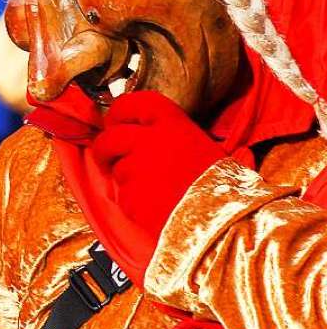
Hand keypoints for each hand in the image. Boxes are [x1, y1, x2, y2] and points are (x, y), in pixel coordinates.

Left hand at [92, 91, 223, 238]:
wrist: (223, 226)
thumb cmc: (224, 190)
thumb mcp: (213, 153)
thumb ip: (185, 140)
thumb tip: (193, 140)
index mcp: (175, 125)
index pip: (136, 103)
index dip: (121, 111)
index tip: (116, 121)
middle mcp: (151, 141)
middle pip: (110, 136)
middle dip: (104, 147)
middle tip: (108, 156)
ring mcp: (136, 168)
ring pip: (115, 168)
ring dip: (123, 177)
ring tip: (148, 190)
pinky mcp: (129, 195)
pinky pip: (120, 194)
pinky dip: (130, 201)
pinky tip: (152, 207)